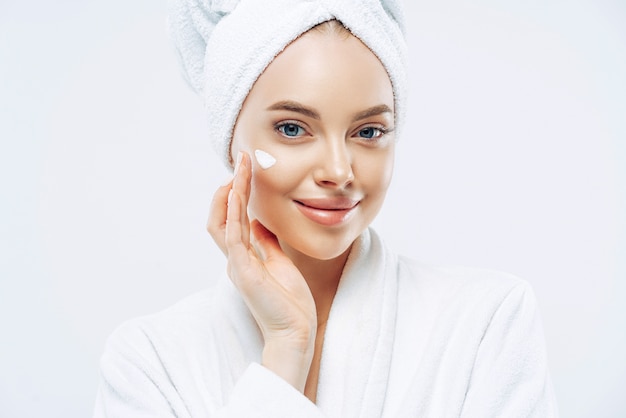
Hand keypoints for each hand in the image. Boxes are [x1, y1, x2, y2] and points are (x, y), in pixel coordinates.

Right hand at [207, 152, 316, 390]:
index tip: (246, 171)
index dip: (236, 194)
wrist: (295, 331)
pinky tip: (236, 193)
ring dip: (231, 192)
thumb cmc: (289, 302)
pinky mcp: (243, 271)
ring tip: (238, 168)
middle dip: (230, 187)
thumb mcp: (279, 262)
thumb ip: (266, 242)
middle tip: (240, 161)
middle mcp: (236, 258)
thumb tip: (259, 221)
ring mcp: (237, 264)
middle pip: (222, 215)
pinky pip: (232, 236)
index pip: (233, 218)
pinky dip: (232, 213)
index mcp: (245, 257)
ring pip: (223, 221)